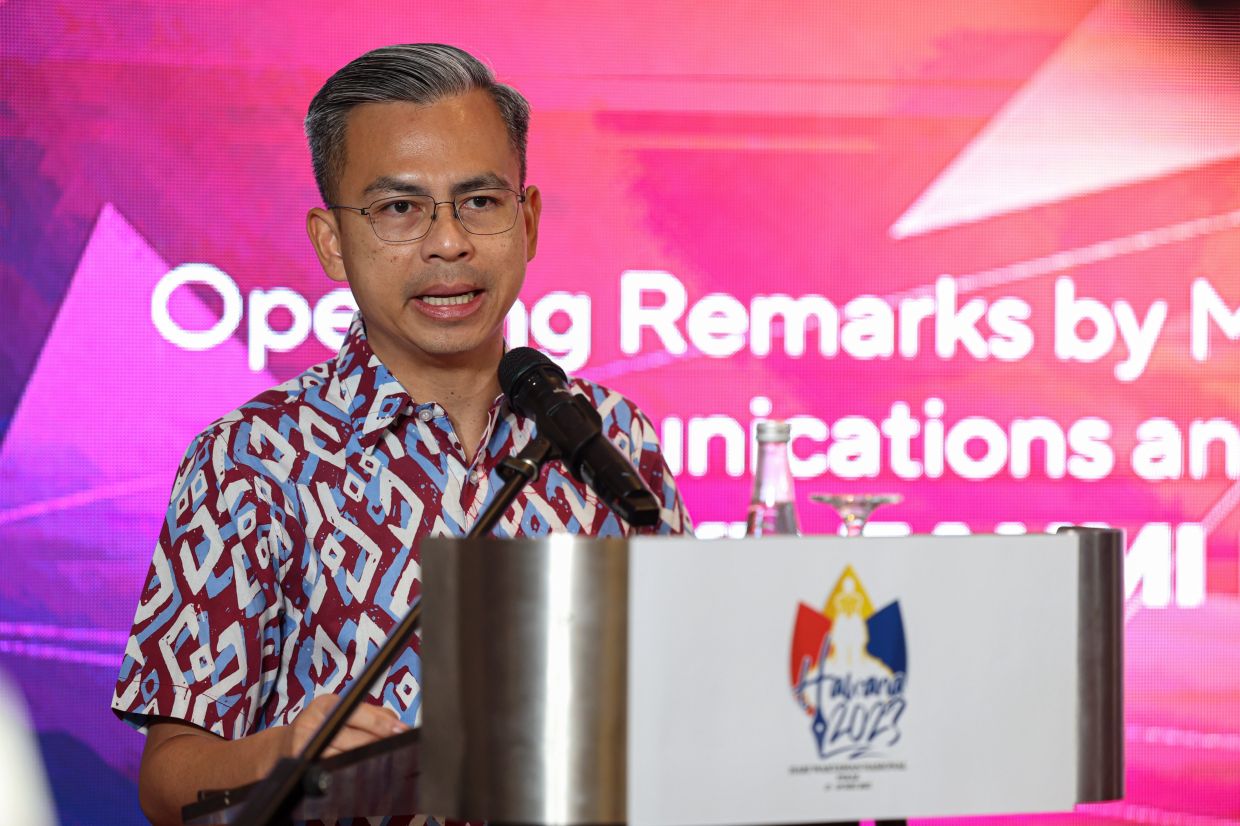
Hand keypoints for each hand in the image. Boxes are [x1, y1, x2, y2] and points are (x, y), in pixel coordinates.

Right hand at [285, 694, 409, 758]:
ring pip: (345, 755)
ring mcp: (305, 743)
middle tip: (394, 747)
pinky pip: (332, 769)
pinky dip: (345, 770)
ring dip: (363, 759)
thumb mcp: (340, 712)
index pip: (359, 712)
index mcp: (326, 703)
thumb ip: (370, 713)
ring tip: (376, 760)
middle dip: (376, 743)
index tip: (400, 730)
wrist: (283, 747)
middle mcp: (313, 720)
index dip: (381, 722)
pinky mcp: (302, 763)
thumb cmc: (319, 727)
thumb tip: (396, 721)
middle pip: (355, 737)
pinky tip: (354, 770)